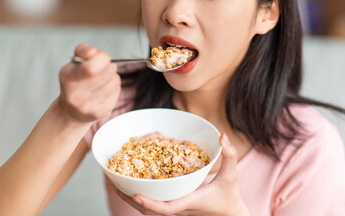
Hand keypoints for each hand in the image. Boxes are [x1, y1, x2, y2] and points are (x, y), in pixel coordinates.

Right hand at [57, 44, 120, 122]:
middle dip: (109, 67)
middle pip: (108, 72)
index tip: (100, 58)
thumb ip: (83, 51)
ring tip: (103, 81)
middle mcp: (75, 94)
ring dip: (112, 78)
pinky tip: (105, 91)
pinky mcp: (100, 113)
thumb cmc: (76, 82)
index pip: (92, 66)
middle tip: (103, 69)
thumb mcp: (74, 63)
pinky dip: (115, 89)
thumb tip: (92, 52)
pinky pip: (117, 92)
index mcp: (67, 77)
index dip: (102, 57)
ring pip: (114, 82)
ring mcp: (88, 106)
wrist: (71, 111)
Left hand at [112, 134, 249, 215]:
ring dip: (130, 199)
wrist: (230, 215)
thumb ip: (229, 155)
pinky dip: (140, 198)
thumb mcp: (231, 175)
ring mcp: (175, 211)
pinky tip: (132, 186)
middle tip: (112, 183)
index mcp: (189, 202)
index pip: (166, 208)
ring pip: (148, 211)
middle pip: (149, 211)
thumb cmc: (230, 195)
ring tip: (115, 184)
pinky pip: (153, 206)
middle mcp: (179, 210)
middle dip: (129, 199)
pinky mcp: (175, 209)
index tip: (135, 194)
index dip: (150, 203)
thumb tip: (223, 136)